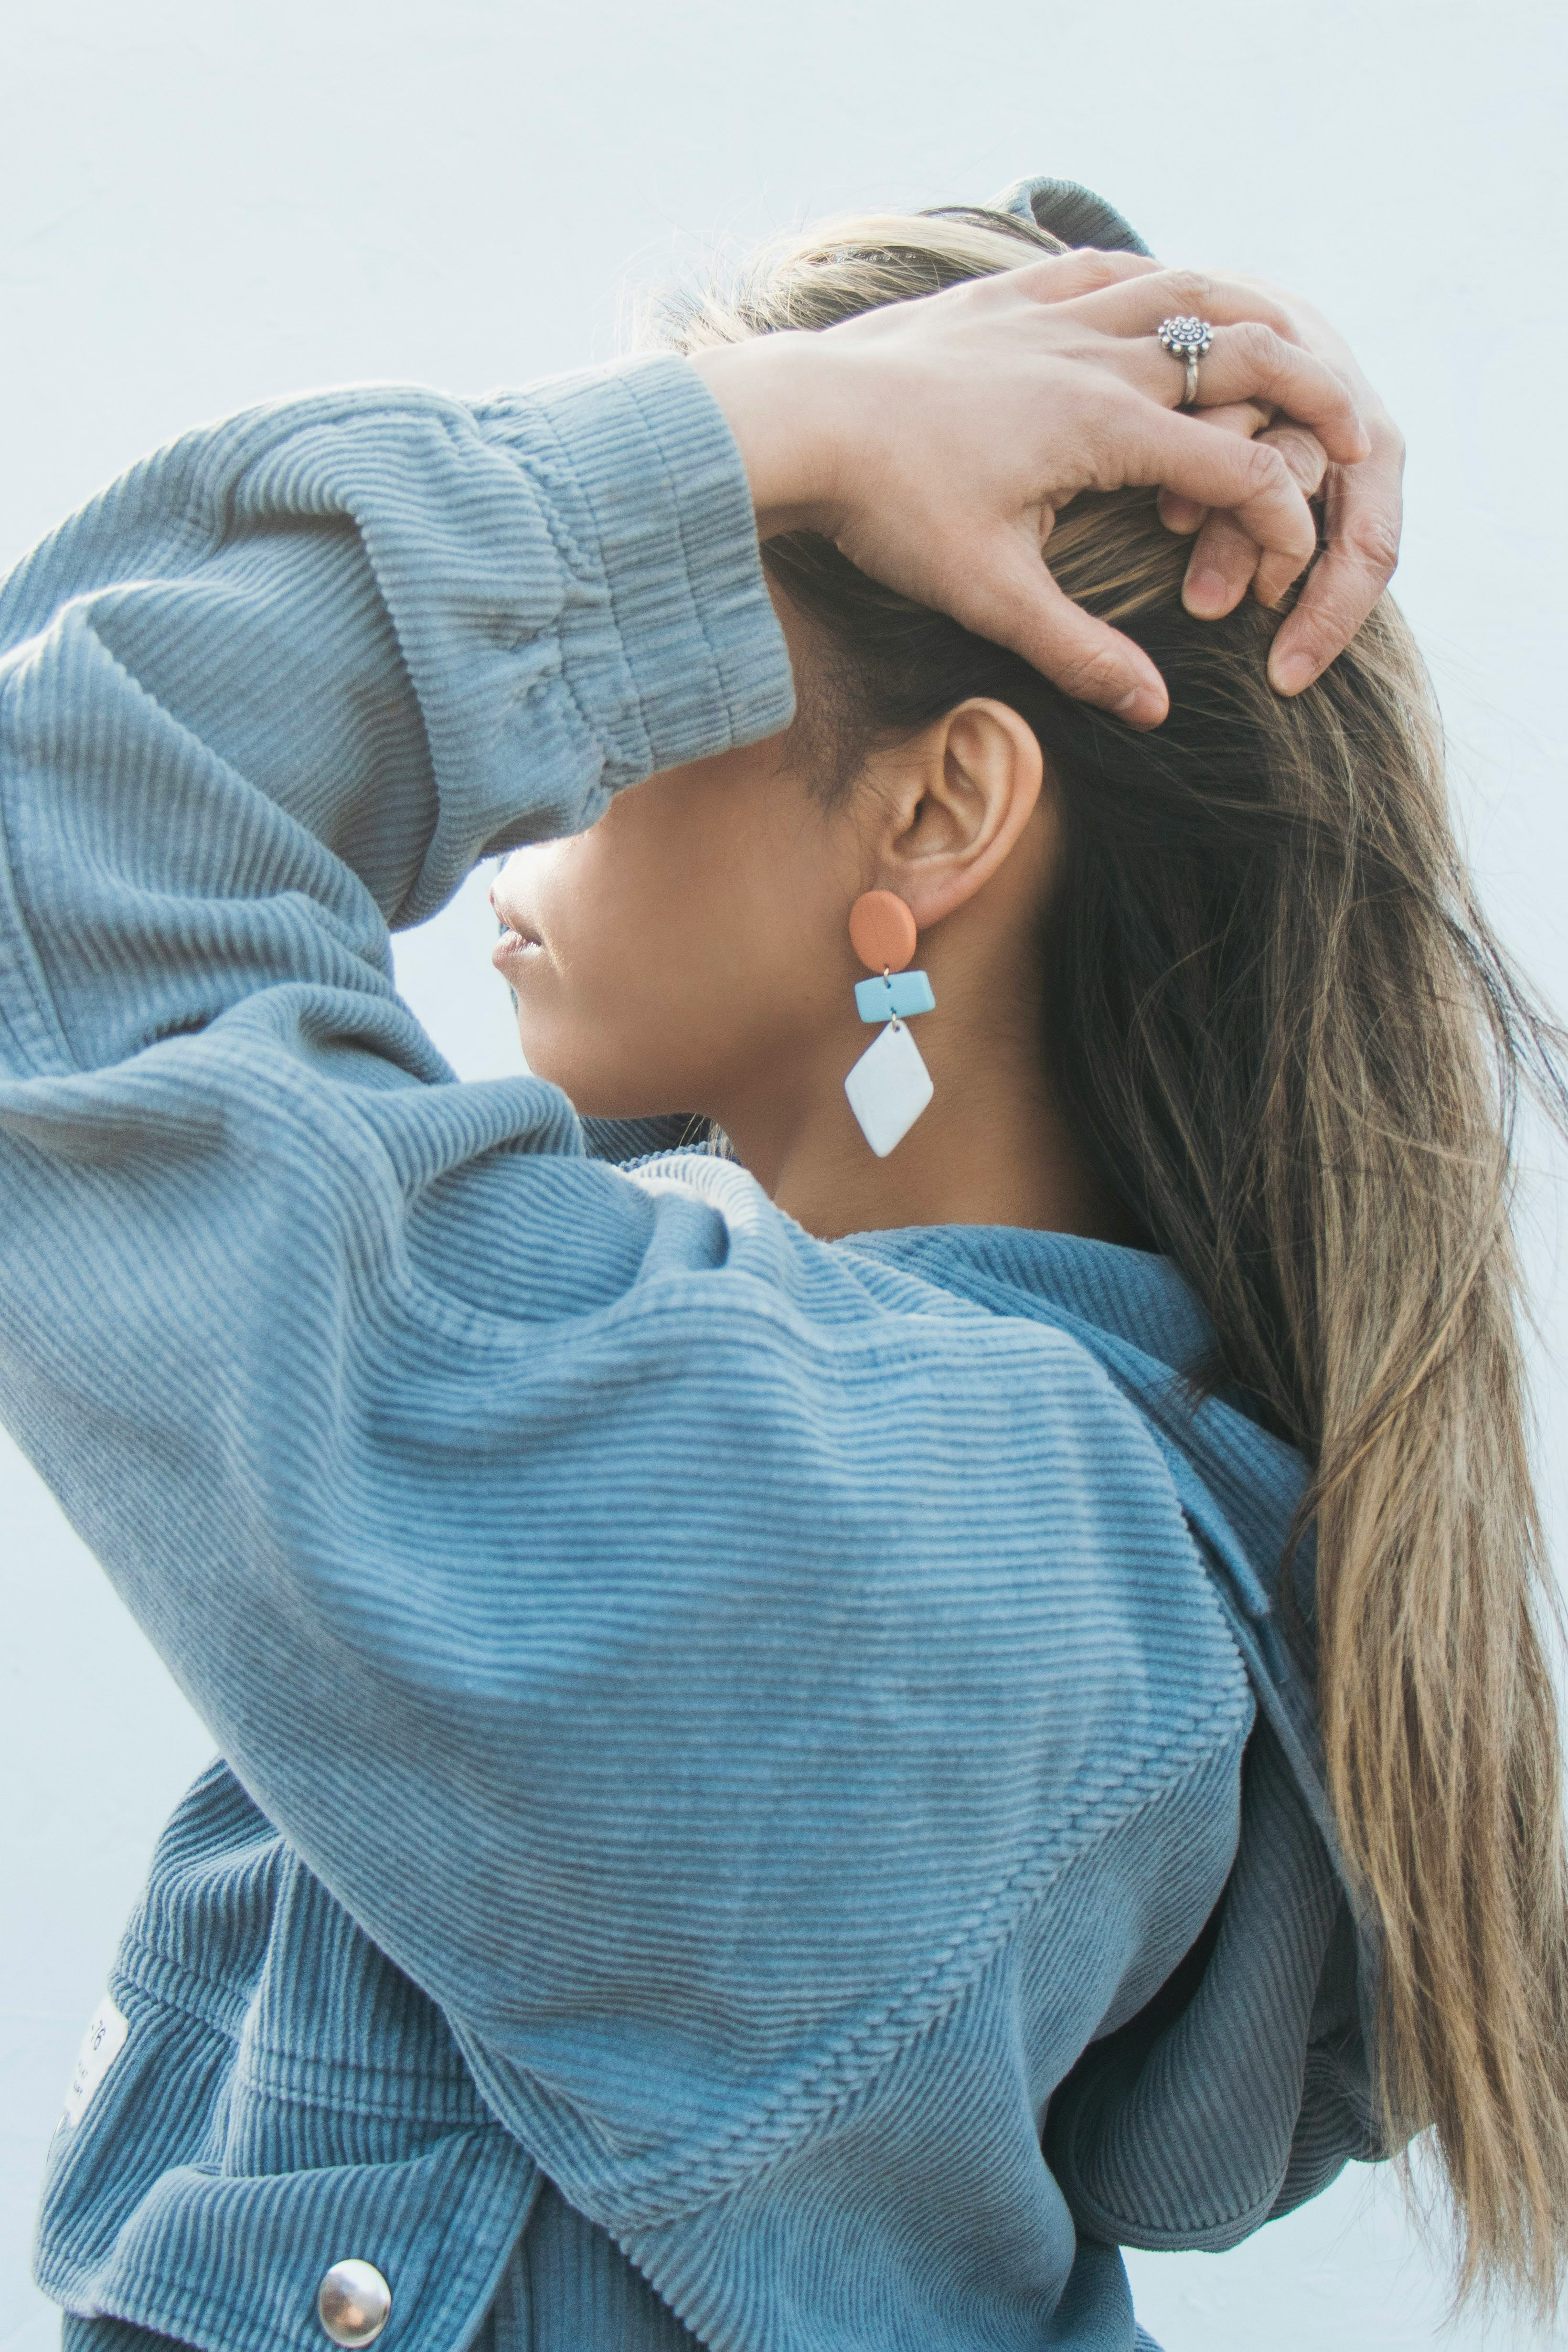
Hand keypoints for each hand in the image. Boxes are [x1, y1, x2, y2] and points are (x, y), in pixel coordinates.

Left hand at [690, 255, 1372, 727]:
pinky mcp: (1005, 298)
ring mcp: (1051, 315)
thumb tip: (1154, 710)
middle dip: (1310, 397)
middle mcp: (1094, 355)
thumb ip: (1080, 653)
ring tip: (1289, 343)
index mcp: (1106, 426)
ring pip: (1181, 294)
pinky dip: (1150, 284)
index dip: (1284, 514)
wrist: (797, 421)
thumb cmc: (888, 509)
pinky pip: (1102, 272)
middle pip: (1239, 357)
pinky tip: (1158, 294)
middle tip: (1358, 427)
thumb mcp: (988, 595)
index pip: (1237, 465)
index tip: (1300, 555)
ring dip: (1244, 321)